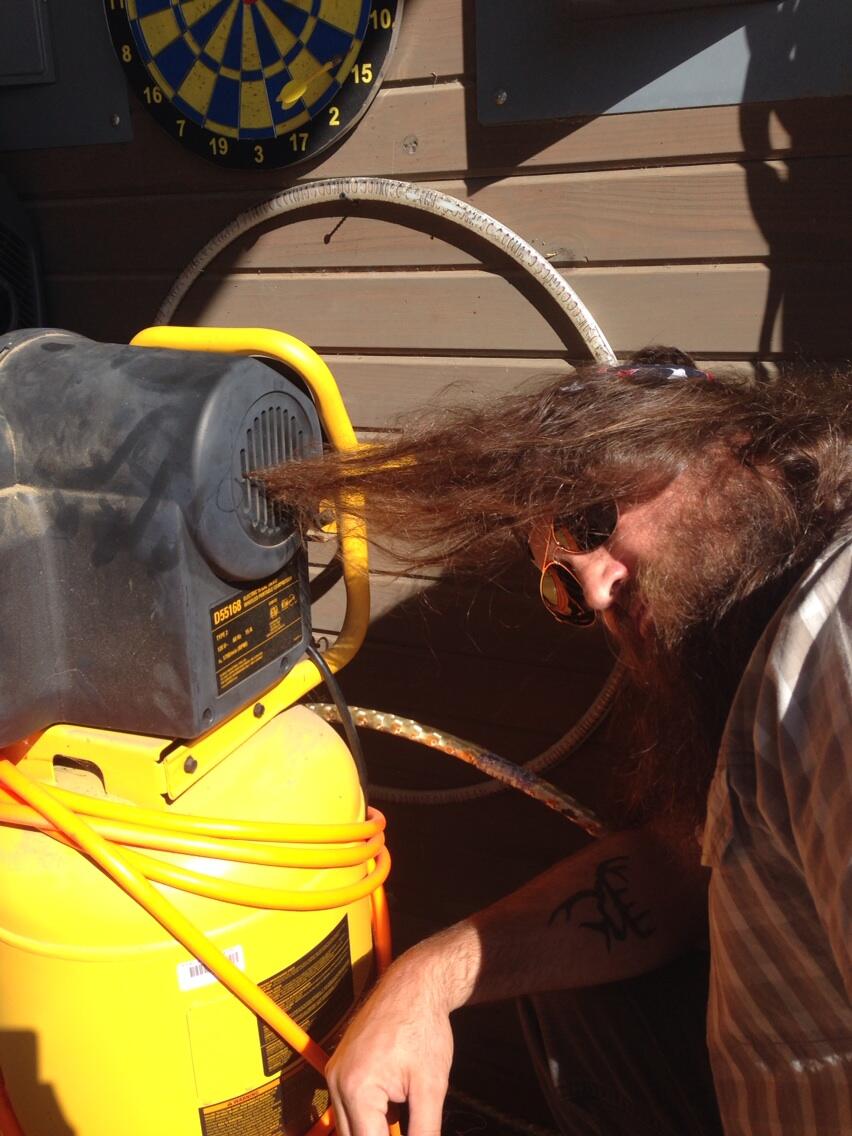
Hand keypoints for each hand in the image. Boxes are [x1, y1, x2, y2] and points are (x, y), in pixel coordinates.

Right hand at [326, 950, 454, 1135]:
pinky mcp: (339, 1066)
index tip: (411, 1133)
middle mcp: (337, 1082)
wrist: (414, 984)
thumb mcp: (431, 1087)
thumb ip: (424, 1131)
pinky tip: (394, 1101)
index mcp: (356, 1089)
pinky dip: (369, 1114)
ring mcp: (334, 1072)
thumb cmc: (423, 1025)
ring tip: (402, 1107)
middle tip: (406, 1125)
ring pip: (348, 1126)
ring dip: (374, 1128)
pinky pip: (348, 1105)